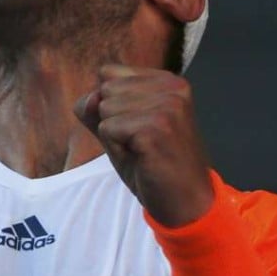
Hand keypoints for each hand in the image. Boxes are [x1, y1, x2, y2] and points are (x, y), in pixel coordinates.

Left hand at [75, 64, 213, 226]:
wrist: (186, 202)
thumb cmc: (153, 165)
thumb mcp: (120, 129)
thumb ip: (97, 107)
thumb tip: (90, 98)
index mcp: (167, 81)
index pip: (107, 73)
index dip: (111, 106)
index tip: (137, 127)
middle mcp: (171, 88)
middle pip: (104, 91)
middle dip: (113, 121)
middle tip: (141, 143)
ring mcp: (167, 106)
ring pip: (104, 110)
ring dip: (115, 138)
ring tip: (143, 151)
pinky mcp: (157, 127)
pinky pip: (107, 129)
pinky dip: (117, 149)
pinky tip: (143, 158)